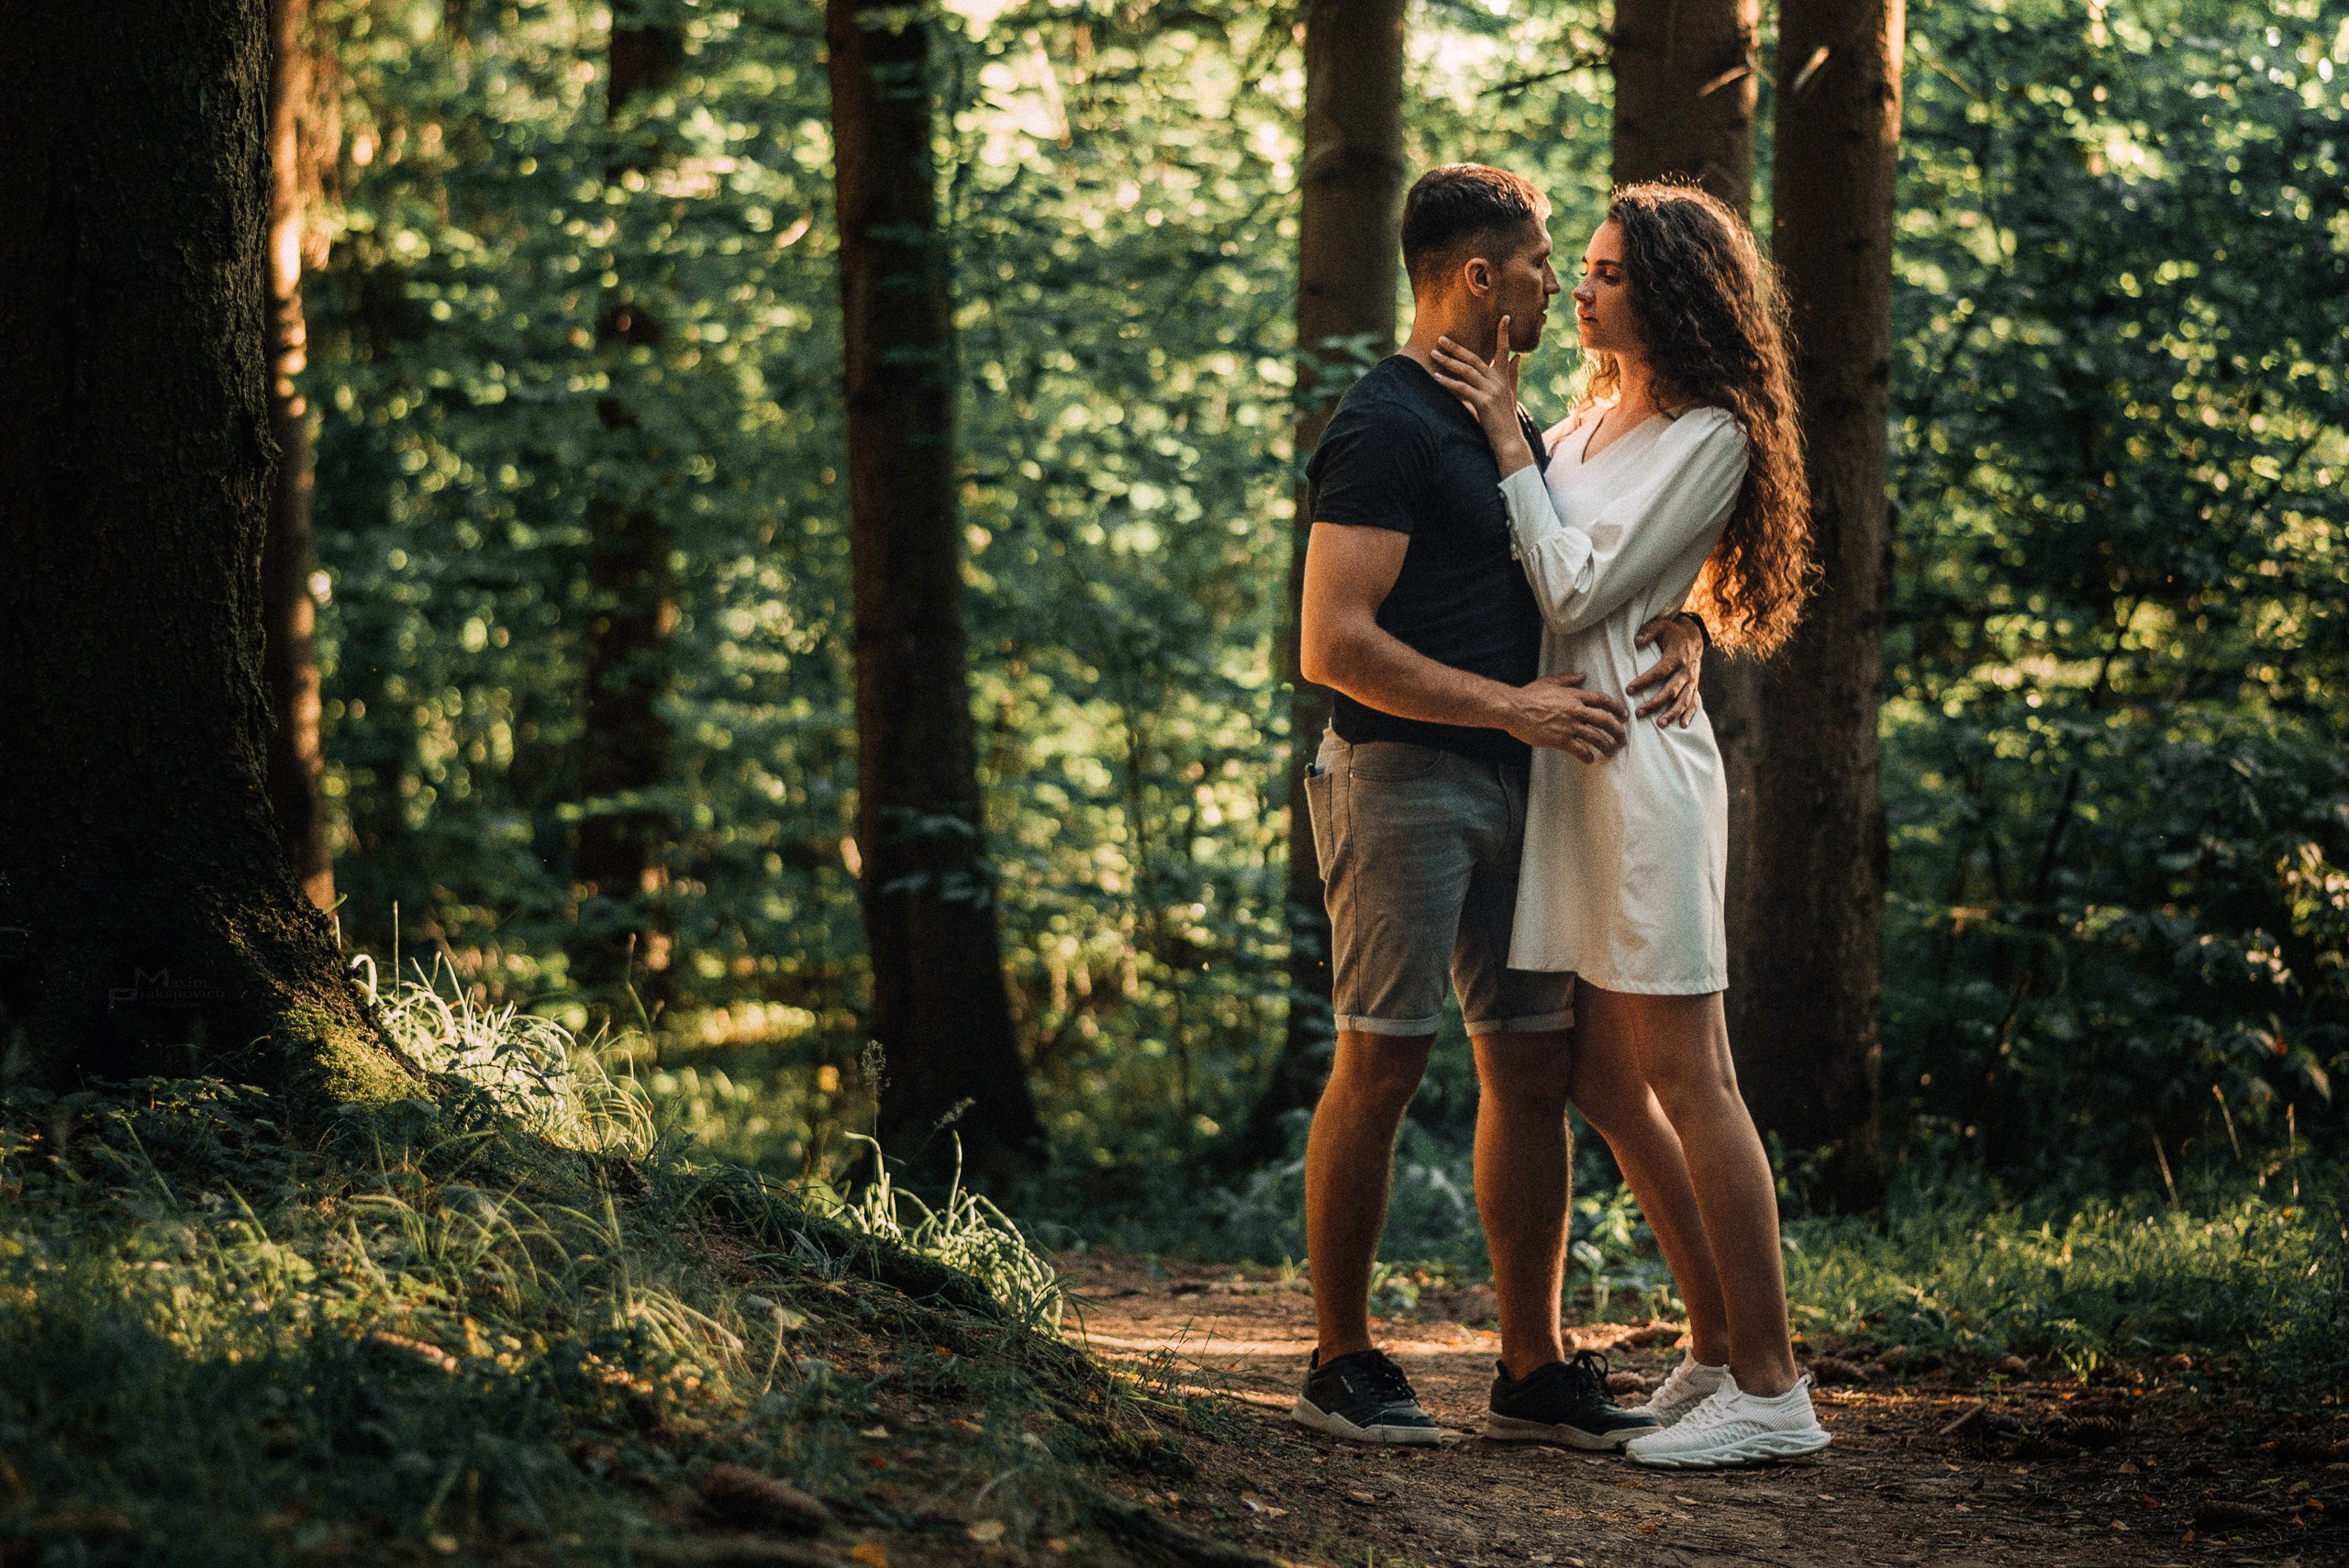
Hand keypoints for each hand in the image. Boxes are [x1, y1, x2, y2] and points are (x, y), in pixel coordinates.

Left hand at [1427, 320, 1537, 476]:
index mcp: (1504, 378)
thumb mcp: (1512, 394)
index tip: (1504, 317)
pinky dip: (1448, 382)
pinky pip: (1461, 388)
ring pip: (1467, 370)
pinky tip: (1436, 377)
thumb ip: (1513, 374)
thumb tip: (1517, 356)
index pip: (1504, 350)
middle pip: (1475, 358)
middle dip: (1456, 348)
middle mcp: (1498, 381)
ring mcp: (1491, 391)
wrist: (1509, 441)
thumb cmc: (1507, 419)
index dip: (1504, 333)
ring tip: (1433, 353)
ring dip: (1448, 361)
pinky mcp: (1483, 402)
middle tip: (1441, 338)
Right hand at [1503, 672, 1627, 761]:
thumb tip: (1583, 675)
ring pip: (1596, 737)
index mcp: (1574, 695)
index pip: (1603, 700)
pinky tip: (1590, 760)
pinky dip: (1588, 756)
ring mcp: (1569, 726)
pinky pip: (1580, 750)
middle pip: (1605, 720)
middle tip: (1622, 738)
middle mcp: (1576, 710)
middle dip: (1618, 731)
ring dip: (1607, 746)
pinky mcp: (1560, 740)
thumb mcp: (1550, 681)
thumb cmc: (1528, 695)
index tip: (1624, 715)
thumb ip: (1568, 679)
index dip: (1617, 708)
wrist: (1513, 708)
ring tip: (1611, 752)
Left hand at [1629, 614, 1703, 726]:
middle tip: (1638, 713)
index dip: (1644, 681)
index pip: (1659, 672)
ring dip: (1672, 713)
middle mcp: (1686, 671)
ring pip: (1683, 700)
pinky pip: (1695, 702)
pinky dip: (1689, 714)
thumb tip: (1637, 641)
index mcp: (1676, 657)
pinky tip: (1682, 726)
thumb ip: (1648, 631)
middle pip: (1671, 690)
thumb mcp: (1660, 625)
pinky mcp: (1695, 686)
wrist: (1693, 638)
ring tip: (1659, 724)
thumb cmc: (1671, 633)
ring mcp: (1692, 680)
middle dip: (1655, 703)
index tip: (1628, 690)